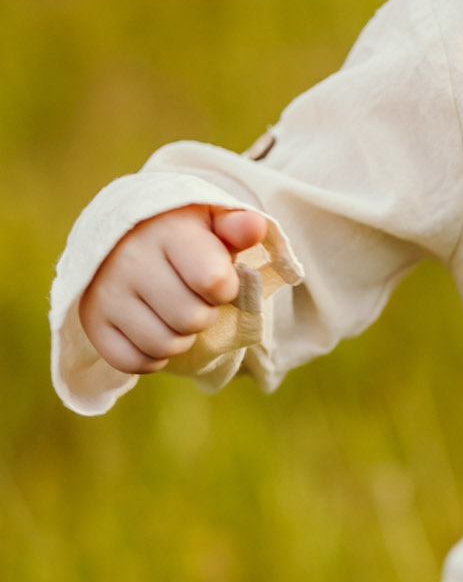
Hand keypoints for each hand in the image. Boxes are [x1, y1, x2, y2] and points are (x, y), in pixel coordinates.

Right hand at [80, 205, 270, 374]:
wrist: (121, 235)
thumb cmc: (180, 233)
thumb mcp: (211, 220)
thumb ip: (237, 226)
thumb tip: (254, 228)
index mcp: (166, 231)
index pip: (213, 281)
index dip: (225, 288)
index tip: (215, 278)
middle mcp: (129, 260)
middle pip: (191, 320)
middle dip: (204, 314)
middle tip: (193, 298)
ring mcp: (106, 293)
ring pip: (164, 345)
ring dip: (180, 337)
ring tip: (174, 313)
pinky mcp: (90, 321)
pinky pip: (133, 362)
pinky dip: (151, 356)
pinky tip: (153, 329)